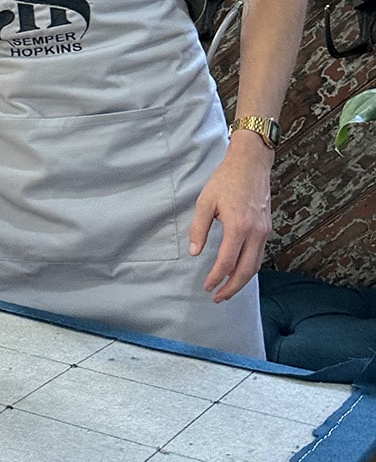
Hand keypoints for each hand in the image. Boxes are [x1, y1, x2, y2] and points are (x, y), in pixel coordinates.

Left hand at [189, 133, 273, 300]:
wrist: (251, 163)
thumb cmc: (227, 179)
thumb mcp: (205, 201)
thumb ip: (199, 229)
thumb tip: (195, 253)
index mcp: (238, 226)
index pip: (227, 261)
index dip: (216, 277)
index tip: (207, 286)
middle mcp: (255, 232)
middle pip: (246, 270)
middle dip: (232, 287)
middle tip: (218, 297)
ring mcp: (264, 231)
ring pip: (256, 265)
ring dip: (242, 281)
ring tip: (227, 290)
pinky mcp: (266, 228)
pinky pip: (259, 254)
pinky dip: (249, 268)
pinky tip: (238, 271)